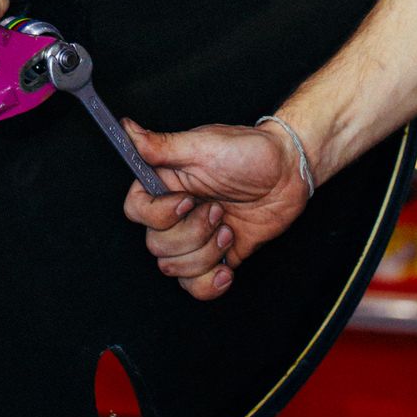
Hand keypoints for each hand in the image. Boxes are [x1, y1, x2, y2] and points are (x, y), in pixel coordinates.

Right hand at [122, 119, 311, 300]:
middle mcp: (176, 214)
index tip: (187, 201)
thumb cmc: (249, 152)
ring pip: (174, 269)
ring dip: (206, 254)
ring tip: (228, 228)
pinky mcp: (217, 257)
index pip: (136, 212)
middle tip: (218, 210)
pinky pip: (196, 287)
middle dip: (192, 234)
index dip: (159, 215)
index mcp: (166, 184)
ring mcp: (196, 238)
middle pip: (156, 246)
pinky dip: (210, 284)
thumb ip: (161, 144)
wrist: (289, 173)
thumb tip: (127, 129)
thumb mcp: (203, 144)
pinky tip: (227, 268)